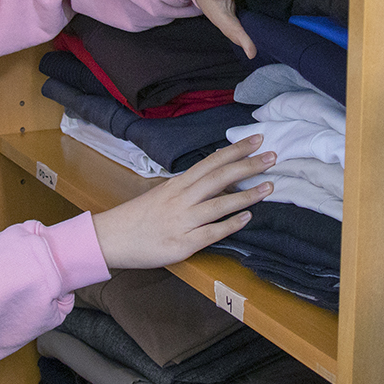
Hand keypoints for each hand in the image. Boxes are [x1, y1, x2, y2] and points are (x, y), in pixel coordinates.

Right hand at [91, 136, 274, 269]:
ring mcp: (182, 221)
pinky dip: (231, 224)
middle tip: (272, 155)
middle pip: (219, 177)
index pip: (210, 162)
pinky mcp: (182, 243)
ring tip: (269, 187)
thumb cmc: (137, 217)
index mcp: (176, 185)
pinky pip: (211, 232)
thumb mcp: (161, 194)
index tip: (257, 140)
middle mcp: (181, 199)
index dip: (235, 150)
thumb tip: (215, 174)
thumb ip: (187, 186)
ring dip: (246, 195)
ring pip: (219, 204)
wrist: (111, 238)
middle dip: (247, 165)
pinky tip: (248, 219)